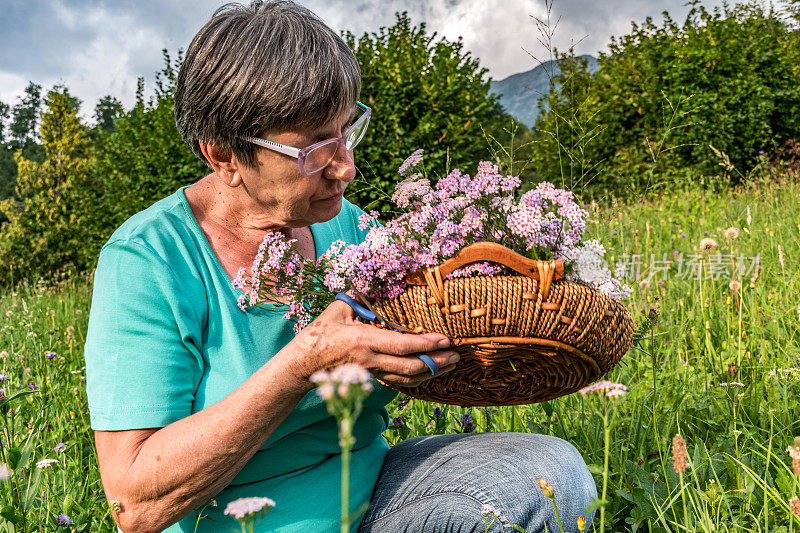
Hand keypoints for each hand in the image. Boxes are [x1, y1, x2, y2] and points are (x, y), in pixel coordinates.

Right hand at [280, 299, 458, 387]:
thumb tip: (372, 282)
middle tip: (457, 356)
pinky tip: (429, 373)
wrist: (302, 364)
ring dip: (431, 373)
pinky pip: (399, 381)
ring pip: (408, 379)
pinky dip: (417, 378)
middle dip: (437, 363)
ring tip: (450, 365)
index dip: (426, 345)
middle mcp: (371, 360)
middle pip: (411, 367)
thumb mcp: (337, 309)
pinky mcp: (371, 379)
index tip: (445, 340)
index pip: (402, 346)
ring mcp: (372, 373)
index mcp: (365, 341)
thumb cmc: (319, 334)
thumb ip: (357, 297)